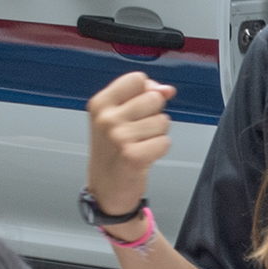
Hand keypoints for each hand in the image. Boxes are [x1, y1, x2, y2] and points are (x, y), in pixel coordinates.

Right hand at [86, 74, 175, 213]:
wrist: (106, 190)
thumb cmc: (113, 152)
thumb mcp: (118, 117)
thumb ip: (142, 96)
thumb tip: (166, 89)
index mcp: (101, 103)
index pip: (137, 79)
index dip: (146, 91)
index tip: (138, 108)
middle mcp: (106, 118)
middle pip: (154, 98)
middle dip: (154, 115)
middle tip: (138, 132)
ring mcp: (119, 137)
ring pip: (162, 121)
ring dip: (157, 134)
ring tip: (140, 145)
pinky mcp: (133, 156)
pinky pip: (164, 142)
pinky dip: (159, 150)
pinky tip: (144, 156)